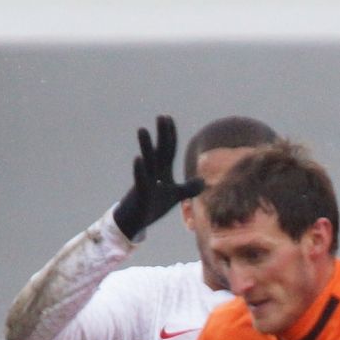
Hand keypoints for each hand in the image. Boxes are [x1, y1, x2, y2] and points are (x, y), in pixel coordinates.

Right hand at [111, 115, 205, 241]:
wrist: (135, 222)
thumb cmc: (153, 206)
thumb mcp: (174, 196)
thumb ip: (188, 188)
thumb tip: (203, 181)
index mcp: (162, 171)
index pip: (168, 150)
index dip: (170, 135)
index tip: (168, 118)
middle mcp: (153, 173)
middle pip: (160, 151)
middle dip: (161, 134)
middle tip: (161, 116)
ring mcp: (146, 182)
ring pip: (148, 162)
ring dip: (146, 146)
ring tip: (142, 129)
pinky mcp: (141, 195)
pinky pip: (141, 180)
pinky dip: (140, 170)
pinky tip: (137, 158)